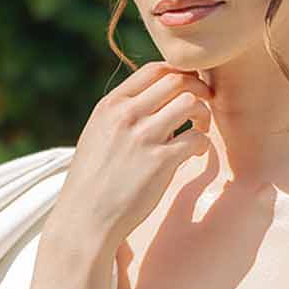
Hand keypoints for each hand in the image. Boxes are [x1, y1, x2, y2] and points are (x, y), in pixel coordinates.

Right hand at [55, 60, 215, 251]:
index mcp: (111, 105)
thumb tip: (152, 98)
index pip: (154, 69)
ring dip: (203, 114)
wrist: (85, 218)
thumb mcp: (97, 134)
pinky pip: (196, 138)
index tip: (187, 89)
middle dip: (198, 89)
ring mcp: (144, 137)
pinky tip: (194, 154)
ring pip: (190, 102)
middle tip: (202, 106)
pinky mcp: (160, 162)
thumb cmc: (93, 180)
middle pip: (177, 80)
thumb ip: (121, 113)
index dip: (179, 74)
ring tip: (199, 129)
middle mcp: (127, 115)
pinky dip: (202, 143)